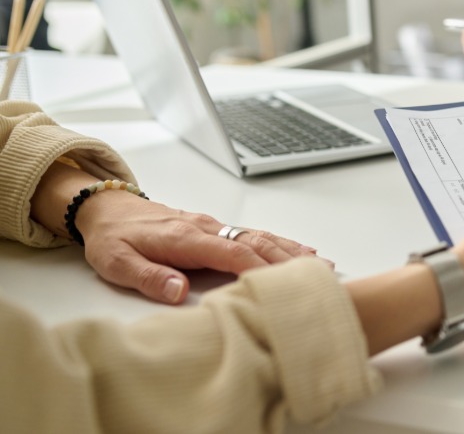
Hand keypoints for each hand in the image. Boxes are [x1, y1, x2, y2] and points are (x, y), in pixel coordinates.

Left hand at [73, 189, 323, 304]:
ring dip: (291, 251)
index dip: (260, 268)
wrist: (107, 208)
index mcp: (186, 238)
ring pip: (260, 237)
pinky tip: (299, 251)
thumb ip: (149, 276)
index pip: (232, 253)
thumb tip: (179, 290)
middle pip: (256, 243)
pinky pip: (255, 235)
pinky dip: (281, 243)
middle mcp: (207, 228)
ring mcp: (214, 226)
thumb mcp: (116, 263)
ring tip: (320, 265)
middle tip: (319, 277)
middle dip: (288, 261)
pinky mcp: (216, 229)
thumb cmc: (113, 237)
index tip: (284, 284)